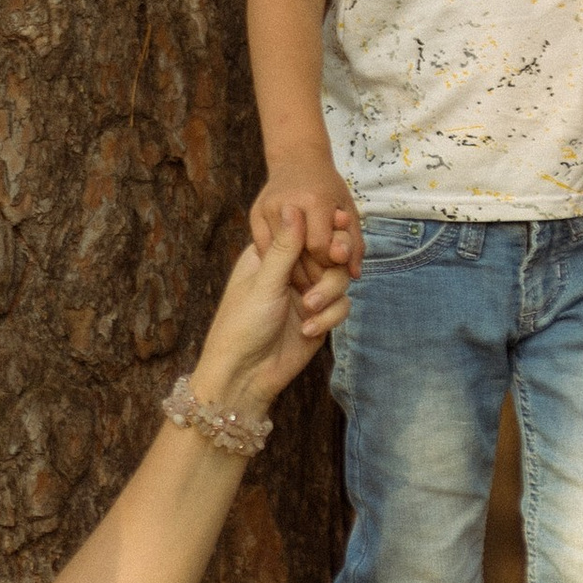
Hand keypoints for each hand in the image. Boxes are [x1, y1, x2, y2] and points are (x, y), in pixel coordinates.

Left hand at [195, 214, 347, 415]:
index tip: (339, 223)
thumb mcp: (264, 283)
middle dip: (333, 263)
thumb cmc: (241, 326)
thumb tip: (293, 205)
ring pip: (339, 279)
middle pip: (330, 253)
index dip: (324, 229)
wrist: (245, 376)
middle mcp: (292, 272)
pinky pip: (341, 307)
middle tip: (337, 261)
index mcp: (271, 256)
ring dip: (329, 294)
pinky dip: (329, 317)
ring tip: (309, 310)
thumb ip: (285, 247)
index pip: (306, 231)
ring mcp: (307, 295)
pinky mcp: (320, 318)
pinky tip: (309, 331)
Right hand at [249, 153, 360, 279]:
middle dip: (310, 274)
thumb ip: (354, 243)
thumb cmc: (327, 188)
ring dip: (291, 273)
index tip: (332, 264)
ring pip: (276, 257)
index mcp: (315, 201)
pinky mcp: (254, 214)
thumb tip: (354, 276)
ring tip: (305, 279)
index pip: (319, 247)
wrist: (297, 159)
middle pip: (297, 255)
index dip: (327, 262)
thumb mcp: (348, 210)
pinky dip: (275, 262)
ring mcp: (267, 209)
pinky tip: (287, 268)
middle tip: (319, 282)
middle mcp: (288, 204)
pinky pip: (263, 249)